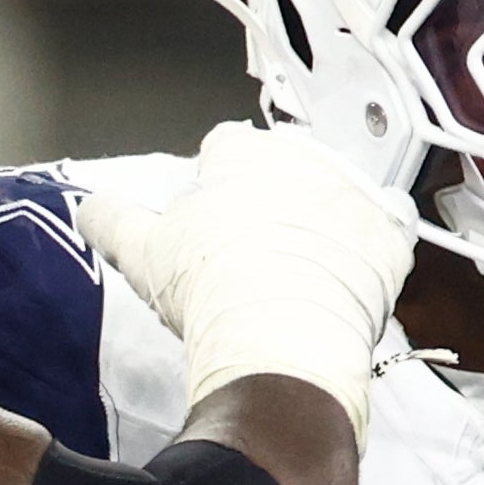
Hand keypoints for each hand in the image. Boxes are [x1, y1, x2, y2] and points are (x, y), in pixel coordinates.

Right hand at [81, 124, 413, 429]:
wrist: (280, 338)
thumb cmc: (211, 289)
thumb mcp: (140, 252)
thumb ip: (111, 219)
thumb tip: (91, 208)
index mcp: (241, 154)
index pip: (226, 146)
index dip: (217, 179)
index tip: (213, 212)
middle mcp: (303, 161)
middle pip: (286, 167)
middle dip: (273, 197)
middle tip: (255, 246)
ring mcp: (352, 195)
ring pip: (339, 194)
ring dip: (325, 219)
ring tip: (303, 265)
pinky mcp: (391, 236)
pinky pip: (390, 228)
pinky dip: (374, 246)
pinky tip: (352, 272)